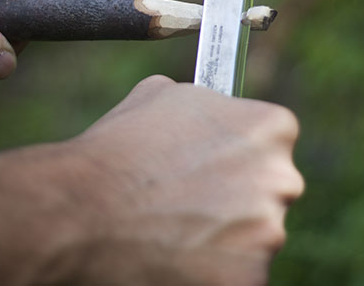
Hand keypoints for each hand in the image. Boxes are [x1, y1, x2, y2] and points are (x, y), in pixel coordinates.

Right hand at [43, 76, 303, 284]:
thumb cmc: (118, 150)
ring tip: (173, 232)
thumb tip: (210, 109)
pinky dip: (211, 273)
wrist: (81, 210)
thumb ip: (204, 103)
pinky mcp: (249, 281)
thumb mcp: (162, 95)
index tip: (212, 167)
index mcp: (271, 127)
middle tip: (190, 203)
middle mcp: (281, 179)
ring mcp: (269, 233)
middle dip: (237, 197)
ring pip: (255, 237)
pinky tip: (174, 259)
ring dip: (225, 237)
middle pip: (270, 191)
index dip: (237, 155)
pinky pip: (238, 277)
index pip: (272, 142)